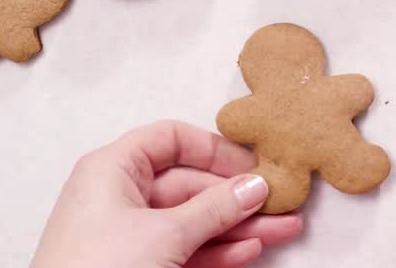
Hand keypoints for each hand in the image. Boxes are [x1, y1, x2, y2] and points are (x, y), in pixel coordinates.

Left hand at [31, 120, 302, 267]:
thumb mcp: (165, 234)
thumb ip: (215, 208)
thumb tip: (254, 186)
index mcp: (112, 170)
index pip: (171, 140)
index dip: (214, 149)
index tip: (252, 165)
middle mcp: (119, 196)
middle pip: (190, 184)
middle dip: (238, 197)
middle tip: (280, 202)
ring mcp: (128, 235)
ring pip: (194, 221)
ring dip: (238, 226)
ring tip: (283, 228)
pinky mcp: (137, 266)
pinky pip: (185, 249)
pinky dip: (217, 250)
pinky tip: (250, 250)